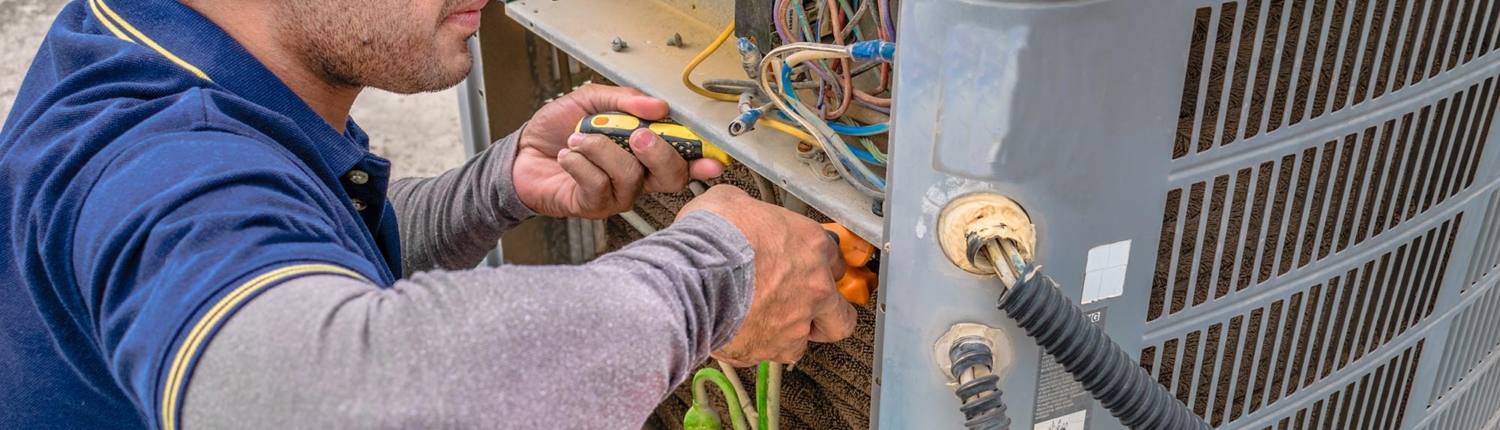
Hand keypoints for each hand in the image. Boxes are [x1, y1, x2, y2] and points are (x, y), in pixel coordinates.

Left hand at [512, 84, 725, 218]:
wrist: (521, 154)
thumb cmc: (558, 130)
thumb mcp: (591, 100)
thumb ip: (625, 100)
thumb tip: (658, 106)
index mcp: (644, 152)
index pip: (683, 159)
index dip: (702, 161)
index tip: (712, 160)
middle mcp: (637, 177)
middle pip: (671, 177)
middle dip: (659, 153)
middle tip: (637, 134)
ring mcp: (617, 195)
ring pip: (630, 176)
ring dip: (602, 150)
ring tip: (578, 138)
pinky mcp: (593, 206)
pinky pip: (597, 185)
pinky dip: (580, 162)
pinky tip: (567, 155)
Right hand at [679, 185, 856, 365]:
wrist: (692, 276)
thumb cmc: (712, 237)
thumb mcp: (732, 202)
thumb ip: (749, 213)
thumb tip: (736, 211)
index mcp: (811, 245)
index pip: (835, 259)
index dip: (820, 265)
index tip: (810, 268)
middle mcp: (813, 287)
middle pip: (842, 314)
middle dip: (830, 315)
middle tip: (811, 310)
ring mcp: (796, 322)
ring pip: (807, 339)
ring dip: (790, 333)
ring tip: (765, 324)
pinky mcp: (771, 348)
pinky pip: (772, 353)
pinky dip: (759, 346)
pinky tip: (743, 334)